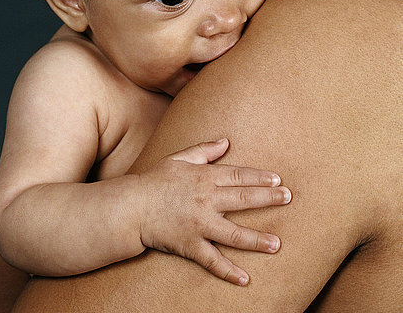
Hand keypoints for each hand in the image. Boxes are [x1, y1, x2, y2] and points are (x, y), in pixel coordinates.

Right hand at [136, 138, 290, 285]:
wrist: (131, 206)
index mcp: (204, 177)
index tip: (277, 180)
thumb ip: (204, 149)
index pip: (238, 176)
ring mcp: (199, 224)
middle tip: (289, 199)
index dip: (259, 177)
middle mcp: (206, 200)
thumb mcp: (179, 158)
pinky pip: (212, 260)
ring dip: (257, 240)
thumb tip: (226, 141)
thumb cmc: (155, 180)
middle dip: (268, 199)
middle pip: (243, 199)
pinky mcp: (190, 244)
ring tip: (277, 244)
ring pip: (234, 234)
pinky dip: (228, 271)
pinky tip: (245, 279)